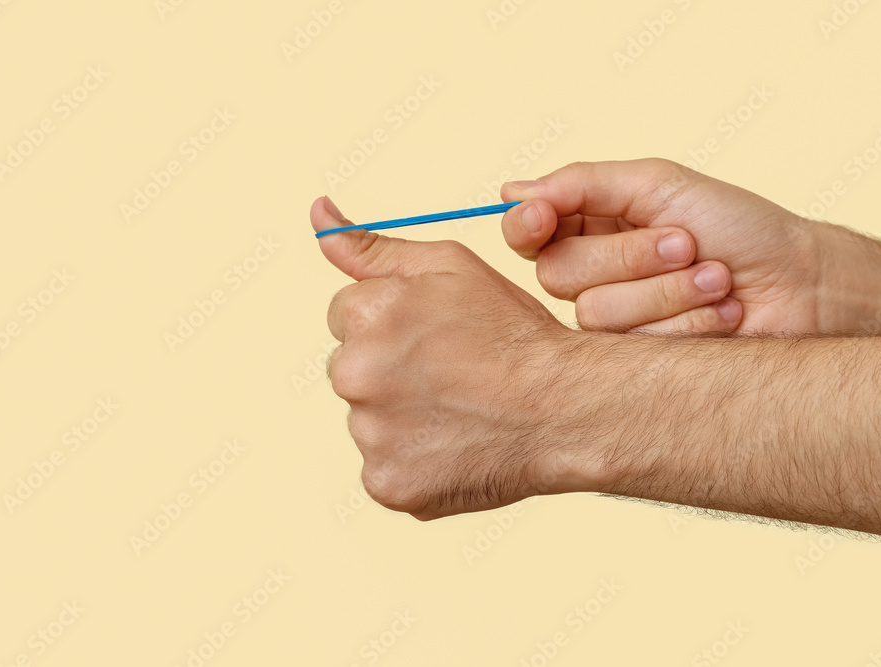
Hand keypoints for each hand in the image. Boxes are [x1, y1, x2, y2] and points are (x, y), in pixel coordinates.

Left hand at [311, 196, 594, 518]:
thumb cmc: (511, 332)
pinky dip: (411, 460)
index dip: (393, 322)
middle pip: (348, 366)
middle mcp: (353, 373)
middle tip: (449, 374)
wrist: (562, 407)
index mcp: (364, 313)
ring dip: (399, 416)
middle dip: (386, 367)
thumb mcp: (449, 265)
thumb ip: (372, 247)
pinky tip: (452, 446)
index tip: (433, 335)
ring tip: (457, 412)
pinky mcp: (385, 483)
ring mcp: (368, 434)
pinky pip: (382, 467)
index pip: (345, 315)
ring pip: (367, 419)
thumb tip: (317, 214)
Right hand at [501, 159, 880, 334]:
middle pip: (558, 274)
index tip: (543, 217)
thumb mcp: (659, 185)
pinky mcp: (638, 362)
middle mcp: (593, 275)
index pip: (527, 232)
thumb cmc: (738, 227)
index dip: (527, 226)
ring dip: (666, 291)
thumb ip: (583, 183)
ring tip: (716, 278)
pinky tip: (720, 313)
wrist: (800, 284)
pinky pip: (631, 345)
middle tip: (685, 242)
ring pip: (594, 313)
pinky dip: (685, 322)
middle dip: (630, 255)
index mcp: (590, 226)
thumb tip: (511, 191)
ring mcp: (615, 322)